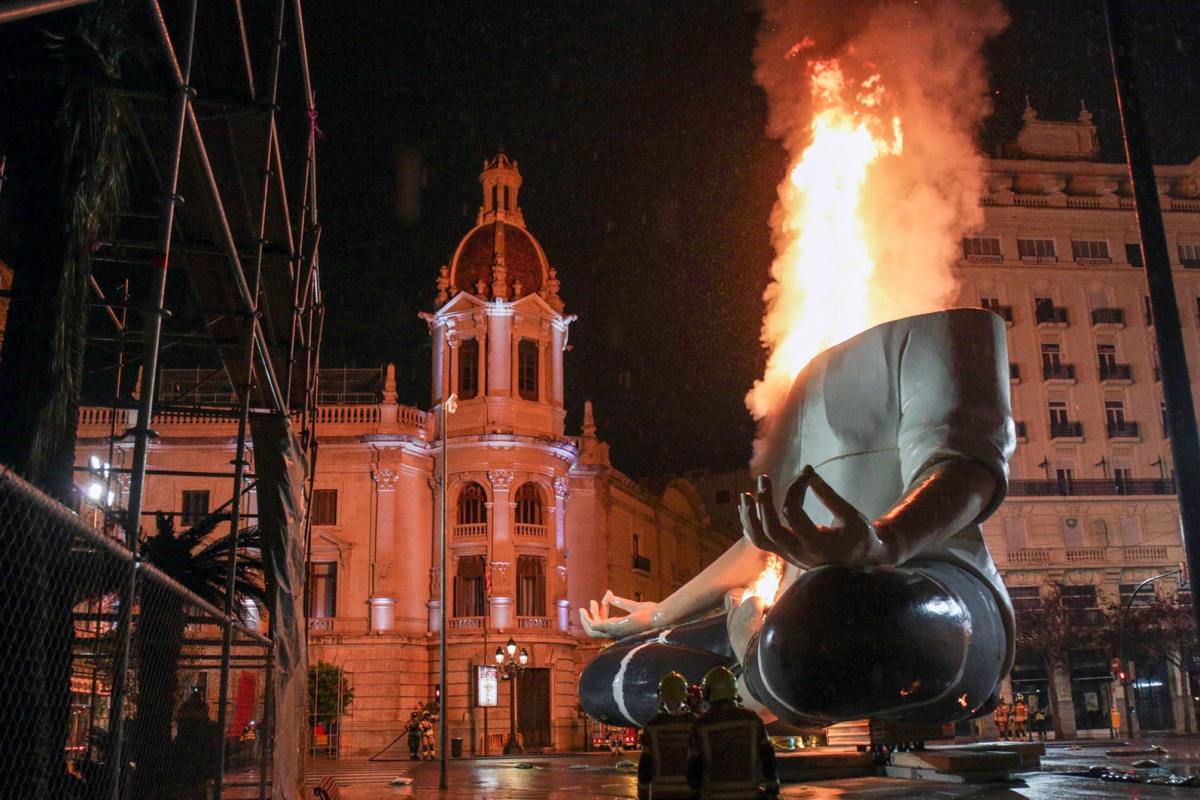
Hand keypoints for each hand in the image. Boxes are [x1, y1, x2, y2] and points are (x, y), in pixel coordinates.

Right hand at [579, 590, 656, 638]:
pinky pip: (594, 627)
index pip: (606, 622)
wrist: (658, 617)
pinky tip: (588, 609)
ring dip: (586, 618)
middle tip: (592, 601)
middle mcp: (615, 633)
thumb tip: (612, 597)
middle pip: (596, 628)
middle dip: (591, 615)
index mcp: (621, 628)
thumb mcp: (634, 606)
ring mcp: (614, 632)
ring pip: (592, 630)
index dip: (603, 609)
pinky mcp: (613, 628)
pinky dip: (588, 618)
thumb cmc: (651, 614)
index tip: (608, 594)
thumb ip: (622, 603)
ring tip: (587, 605)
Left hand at [739, 469, 896, 568]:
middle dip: (764, 503)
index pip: (794, 515)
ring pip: (760, 539)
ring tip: (745, 494)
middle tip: (763, 479)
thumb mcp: (850, 515)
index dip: (796, 489)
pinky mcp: (784, 553)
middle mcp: (800, 553)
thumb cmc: (859, 536)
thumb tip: (808, 472)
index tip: (806, 473)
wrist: (861, 562)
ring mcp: (789, 556)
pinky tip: (747, 507)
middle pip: (771, 530)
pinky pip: (760, 541)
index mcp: (818, 545)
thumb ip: (829, 495)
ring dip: (750, 516)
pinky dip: (751, 524)